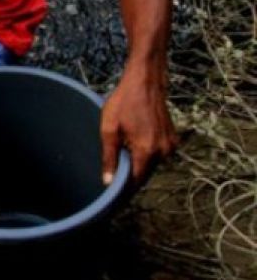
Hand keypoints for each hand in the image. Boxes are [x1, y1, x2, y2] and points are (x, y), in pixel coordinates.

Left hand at [99, 62, 177, 184]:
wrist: (145, 83)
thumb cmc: (124, 103)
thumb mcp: (109, 129)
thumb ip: (110, 157)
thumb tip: (108, 182)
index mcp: (147, 151)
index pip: (136, 181)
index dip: (123, 189)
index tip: (112, 196)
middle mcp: (163, 151)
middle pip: (144, 173)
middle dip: (129, 174)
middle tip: (112, 171)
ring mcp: (170, 145)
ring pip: (151, 164)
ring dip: (138, 162)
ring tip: (123, 147)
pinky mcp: (173, 139)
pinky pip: (157, 154)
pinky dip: (146, 152)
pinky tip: (134, 139)